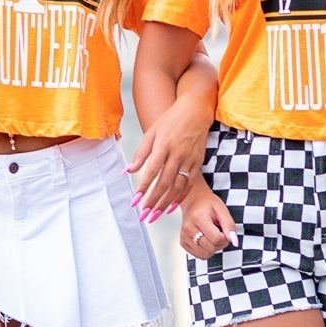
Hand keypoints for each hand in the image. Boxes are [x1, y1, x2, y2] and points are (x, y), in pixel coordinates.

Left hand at [128, 100, 212, 221]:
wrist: (196, 110)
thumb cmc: (171, 120)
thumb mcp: (152, 132)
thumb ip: (141, 153)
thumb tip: (127, 171)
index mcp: (164, 145)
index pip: (152, 171)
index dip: (143, 188)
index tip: (134, 202)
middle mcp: (178, 154)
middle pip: (165, 183)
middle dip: (153, 202)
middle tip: (143, 216)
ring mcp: (190, 159)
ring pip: (178, 187)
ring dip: (166, 204)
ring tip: (155, 216)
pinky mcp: (198, 163)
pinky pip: (189, 184)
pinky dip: (181, 197)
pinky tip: (172, 207)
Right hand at [178, 178, 237, 257]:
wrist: (192, 200)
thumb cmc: (207, 203)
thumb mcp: (222, 209)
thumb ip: (229, 225)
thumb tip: (234, 241)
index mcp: (197, 218)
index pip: (216, 239)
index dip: (225, 238)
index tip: (225, 231)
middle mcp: (188, 229)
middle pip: (211, 248)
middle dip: (220, 243)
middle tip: (220, 232)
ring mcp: (184, 237)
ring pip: (205, 254)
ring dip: (213, 248)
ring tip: (212, 235)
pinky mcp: (183, 242)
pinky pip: (199, 255)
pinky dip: (206, 250)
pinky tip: (206, 239)